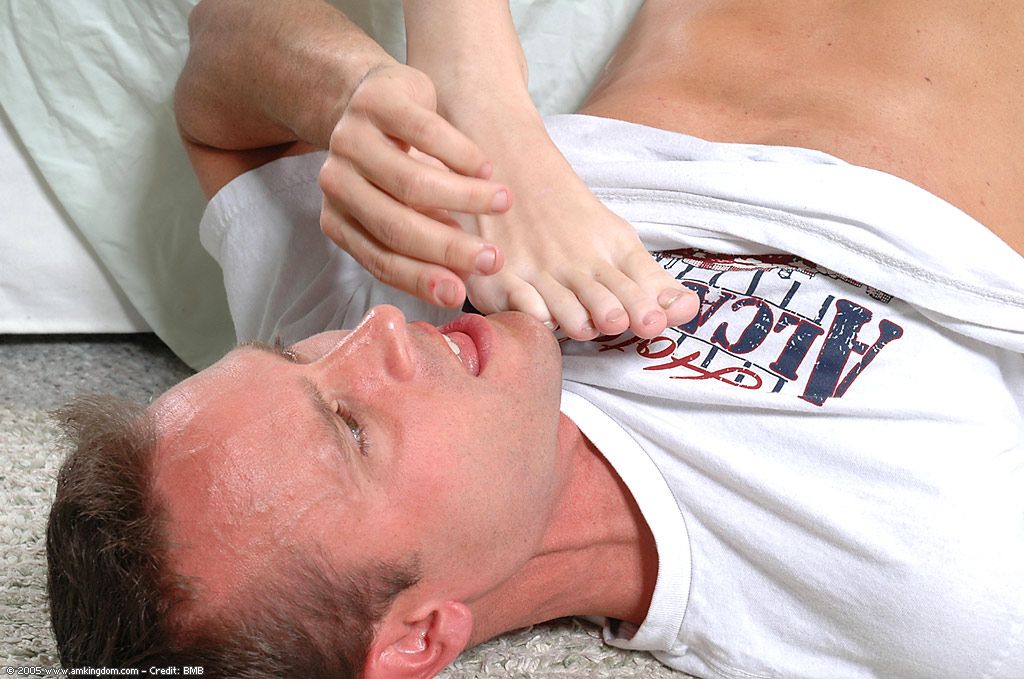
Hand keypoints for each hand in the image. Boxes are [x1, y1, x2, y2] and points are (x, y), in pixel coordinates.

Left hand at [317, 63, 510, 307]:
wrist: (371, 97)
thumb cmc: (394, 164)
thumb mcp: (401, 208)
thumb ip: (422, 243)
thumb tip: (459, 286)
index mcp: (338, 219)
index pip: (379, 259)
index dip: (421, 279)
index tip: (459, 295)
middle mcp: (335, 183)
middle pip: (395, 226)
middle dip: (449, 248)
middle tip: (493, 259)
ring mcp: (349, 140)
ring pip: (412, 183)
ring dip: (466, 198)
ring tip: (503, 203)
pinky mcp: (375, 102)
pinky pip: (425, 134)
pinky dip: (462, 155)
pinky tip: (485, 169)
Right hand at [459, 132, 699, 339]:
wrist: (509, 163)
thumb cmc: (568, 214)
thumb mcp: (614, 238)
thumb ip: (649, 280)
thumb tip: (688, 310)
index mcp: (610, 249)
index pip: (635, 282)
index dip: (646, 305)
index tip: (655, 321)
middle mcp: (577, 263)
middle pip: (602, 297)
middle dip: (613, 312)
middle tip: (620, 321)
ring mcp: (538, 272)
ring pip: (562, 305)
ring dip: (575, 318)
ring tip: (585, 327)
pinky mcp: (501, 281)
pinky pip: (520, 303)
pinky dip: (531, 311)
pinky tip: (541, 317)